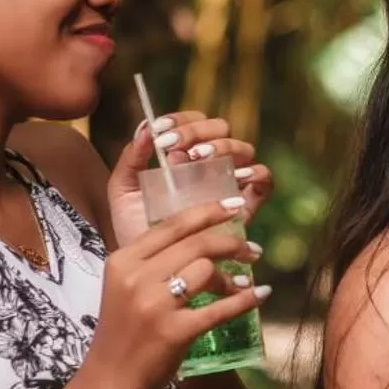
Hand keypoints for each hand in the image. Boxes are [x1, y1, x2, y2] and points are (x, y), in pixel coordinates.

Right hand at [77, 197, 269, 388]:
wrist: (109, 380)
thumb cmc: (123, 332)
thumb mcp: (126, 286)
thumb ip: (154, 261)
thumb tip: (203, 237)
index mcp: (123, 260)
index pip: (173, 225)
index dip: (208, 211)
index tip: (235, 207)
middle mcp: (137, 277)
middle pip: (196, 244)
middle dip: (232, 243)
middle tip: (253, 250)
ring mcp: (155, 305)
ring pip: (207, 270)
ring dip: (233, 277)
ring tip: (242, 283)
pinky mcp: (175, 331)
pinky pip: (220, 308)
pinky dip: (245, 301)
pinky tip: (259, 296)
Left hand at [108, 111, 274, 247]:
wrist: (150, 268)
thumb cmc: (135, 229)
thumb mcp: (124, 192)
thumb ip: (131, 159)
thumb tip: (145, 127)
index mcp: (183, 156)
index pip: (192, 123)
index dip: (180, 120)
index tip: (160, 132)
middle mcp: (210, 166)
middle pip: (220, 129)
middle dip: (199, 132)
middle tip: (175, 148)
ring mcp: (230, 184)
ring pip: (243, 149)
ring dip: (223, 147)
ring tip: (198, 159)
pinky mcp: (246, 207)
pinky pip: (264, 182)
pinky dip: (255, 173)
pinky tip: (235, 177)